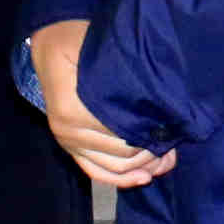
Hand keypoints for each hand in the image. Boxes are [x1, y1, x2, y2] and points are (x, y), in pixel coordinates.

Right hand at [29, 18, 175, 189]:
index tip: (174, 130)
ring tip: (166, 159)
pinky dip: (121, 180)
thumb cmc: (79, 43)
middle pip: (121, 155)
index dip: (151, 134)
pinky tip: (143, 178)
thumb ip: (126, 80)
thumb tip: (159, 106)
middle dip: (151, 153)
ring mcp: (67, 142)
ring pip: (113, 167)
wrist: (48, 47)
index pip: (122, 134)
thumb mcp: (103, 52)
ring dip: (142, 167)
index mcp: (74, 110)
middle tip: (175, 145)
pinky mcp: (69, 147)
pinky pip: (96, 171)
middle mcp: (68, 131)